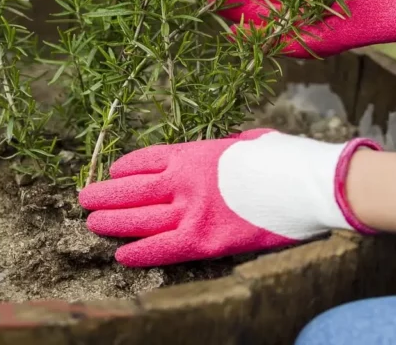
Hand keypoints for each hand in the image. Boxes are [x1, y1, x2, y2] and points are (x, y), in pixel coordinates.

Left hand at [78, 129, 379, 266]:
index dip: (126, 167)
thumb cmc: (287, 158)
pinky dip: (140, 252)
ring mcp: (193, 212)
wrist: (309, 183)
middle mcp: (186, 181)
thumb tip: (223, 153)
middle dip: (106, 194)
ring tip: (93, 222)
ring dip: (113, 221)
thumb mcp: (250, 141)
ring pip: (140, 219)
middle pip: (134, 190)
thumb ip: (226, 150)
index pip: (148, 160)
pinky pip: (163, 249)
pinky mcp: (206, 241)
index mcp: (197, 153)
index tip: (114, 171)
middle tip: (86, 198)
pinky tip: (123, 254)